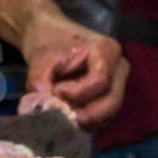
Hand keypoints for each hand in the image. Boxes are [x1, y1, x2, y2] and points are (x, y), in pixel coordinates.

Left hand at [22, 11, 128, 128]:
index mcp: (106, 50)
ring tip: (59, 114)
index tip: (55, 90)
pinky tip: (65, 117)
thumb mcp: (39, 57)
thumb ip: (39, 81)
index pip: (100, 80)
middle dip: (84, 114)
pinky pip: (103, 117)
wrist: (48, 35)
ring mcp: (117, 84)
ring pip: (109, 113)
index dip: (77, 92)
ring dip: (84, 120)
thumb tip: (43, 106)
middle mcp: (118, 68)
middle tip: (59, 114)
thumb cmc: (47, 41)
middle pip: (112, 102)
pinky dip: (85, 122)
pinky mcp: (108, 97)